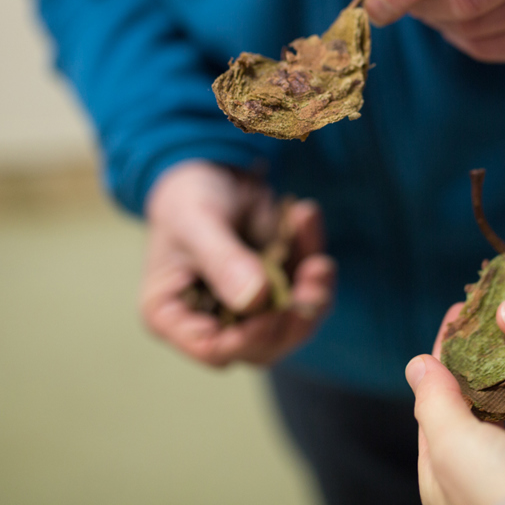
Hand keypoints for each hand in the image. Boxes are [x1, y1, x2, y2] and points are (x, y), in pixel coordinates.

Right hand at [141, 160, 335, 366]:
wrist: (212, 168)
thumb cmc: (188, 197)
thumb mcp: (198, 223)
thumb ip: (223, 261)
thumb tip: (255, 300)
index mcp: (172, 313)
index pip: (211, 347)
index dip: (245, 340)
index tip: (272, 316)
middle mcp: (212, 319)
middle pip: (262, 345)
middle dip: (292, 322)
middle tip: (313, 285)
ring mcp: (251, 305)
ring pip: (293, 323)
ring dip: (314, 297)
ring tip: (321, 265)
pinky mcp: (281, 284)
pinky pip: (307, 284)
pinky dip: (314, 257)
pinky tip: (306, 217)